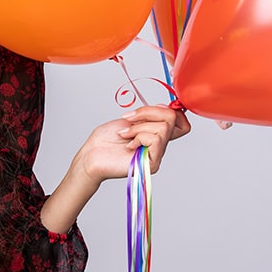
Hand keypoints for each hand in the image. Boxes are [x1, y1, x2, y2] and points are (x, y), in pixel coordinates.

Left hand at [75, 105, 191, 183]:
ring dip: (138, 126)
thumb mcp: (130, 120)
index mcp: (155, 133)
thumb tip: (168, 108)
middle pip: (172, 118)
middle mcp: (159, 144)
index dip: (167, 109)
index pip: (181, 121)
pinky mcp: (153, 163)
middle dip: (148, 112)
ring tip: (125, 135)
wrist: (91, 155)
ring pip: (163, 127)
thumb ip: (151, 116)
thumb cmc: (105, 140)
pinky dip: (139, 136)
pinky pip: (156, 139)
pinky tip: (128, 145)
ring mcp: (157, 154)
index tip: (145, 111)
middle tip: (129, 120)